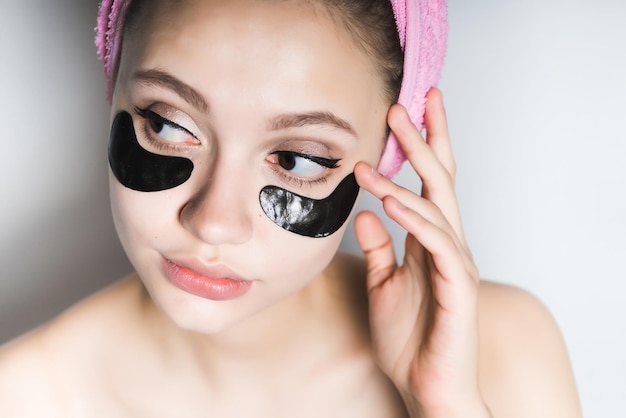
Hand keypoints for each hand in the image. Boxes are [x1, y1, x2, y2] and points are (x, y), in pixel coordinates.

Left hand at [354, 89, 490, 417]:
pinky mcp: (458, 286)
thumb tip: (366, 214)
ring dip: (407, 174)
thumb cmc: (410, 339)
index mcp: (429, 242)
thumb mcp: (384, 285)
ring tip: (378, 149)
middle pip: (440, 180)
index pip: (428, 184)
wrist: (428, 387)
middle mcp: (447, 245)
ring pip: (437, 205)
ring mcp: (455, 264)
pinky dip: (415, 218)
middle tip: (407, 102)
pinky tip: (390, 200)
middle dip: (425, 139)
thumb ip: (379, 249)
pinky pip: (438, 243)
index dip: (423, 146)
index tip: (408, 110)